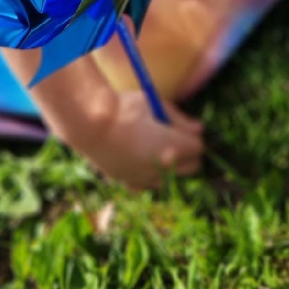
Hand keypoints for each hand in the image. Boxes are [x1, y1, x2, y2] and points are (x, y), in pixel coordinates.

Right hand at [72, 89, 204, 190]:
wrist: (89, 124)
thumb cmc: (125, 108)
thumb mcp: (156, 105)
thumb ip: (180, 119)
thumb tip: (199, 129)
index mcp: (174, 148)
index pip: (199, 148)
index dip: (194, 135)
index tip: (185, 127)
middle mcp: (163, 169)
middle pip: (191, 167)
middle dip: (188, 153)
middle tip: (175, 136)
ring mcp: (145, 179)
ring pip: (170, 178)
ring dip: (169, 165)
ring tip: (155, 146)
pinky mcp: (128, 182)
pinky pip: (147, 183)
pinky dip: (148, 173)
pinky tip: (139, 157)